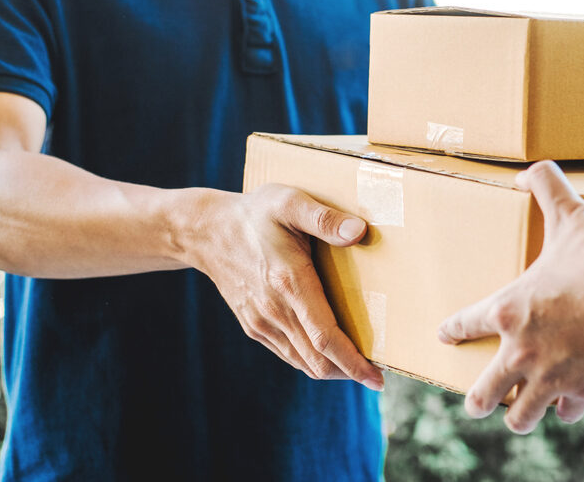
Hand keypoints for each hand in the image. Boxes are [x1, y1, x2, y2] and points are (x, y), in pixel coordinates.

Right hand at [187, 184, 384, 390]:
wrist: (206, 232)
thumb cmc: (255, 214)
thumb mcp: (290, 203)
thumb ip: (325, 218)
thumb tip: (359, 231)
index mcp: (289, 283)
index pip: (325, 337)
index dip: (353, 362)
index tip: (377, 379)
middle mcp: (274, 311)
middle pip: (317, 360)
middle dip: (349, 372)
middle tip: (376, 375)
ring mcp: (261, 322)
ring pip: (302, 362)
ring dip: (332, 369)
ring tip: (358, 366)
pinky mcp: (253, 326)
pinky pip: (287, 354)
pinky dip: (311, 360)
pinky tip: (327, 353)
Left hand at [438, 161, 583, 433]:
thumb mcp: (572, 215)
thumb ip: (547, 187)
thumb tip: (526, 171)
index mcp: (511, 309)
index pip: (466, 324)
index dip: (453, 330)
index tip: (444, 336)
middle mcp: (523, 351)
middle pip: (483, 392)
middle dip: (477, 399)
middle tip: (476, 401)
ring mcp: (552, 378)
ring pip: (520, 415)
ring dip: (518, 414)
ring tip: (516, 414)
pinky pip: (566, 413)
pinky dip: (566, 409)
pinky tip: (567, 406)